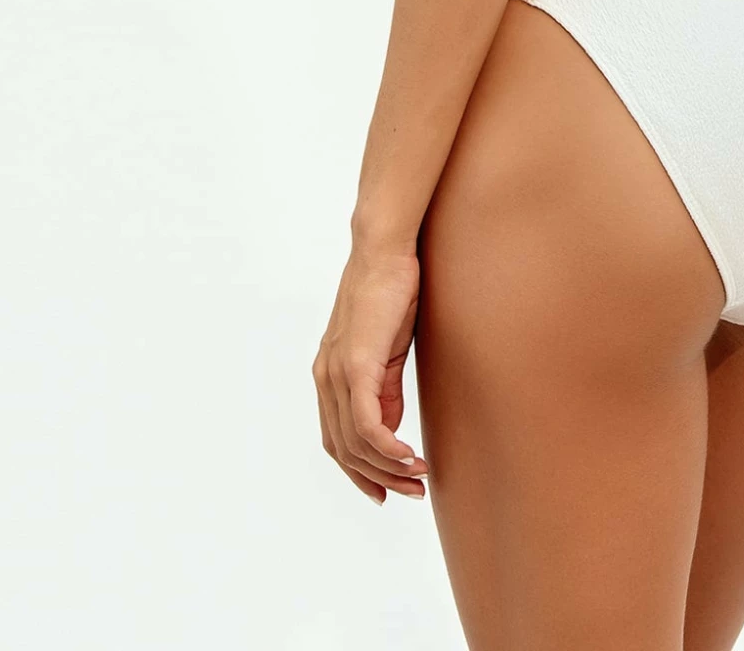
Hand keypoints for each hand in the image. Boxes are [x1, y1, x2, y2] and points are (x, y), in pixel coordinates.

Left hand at [312, 241, 429, 505]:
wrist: (385, 252)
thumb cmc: (390, 293)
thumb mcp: (386, 350)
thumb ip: (383, 390)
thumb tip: (388, 428)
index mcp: (329, 376)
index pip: (337, 440)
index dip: (360, 472)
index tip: (388, 490)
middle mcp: (325, 379)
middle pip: (344, 450)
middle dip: (378, 479)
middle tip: (413, 492)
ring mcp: (337, 373)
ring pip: (355, 443)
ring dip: (388, 468)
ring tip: (419, 477)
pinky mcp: (354, 366)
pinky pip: (366, 424)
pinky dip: (386, 448)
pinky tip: (408, 456)